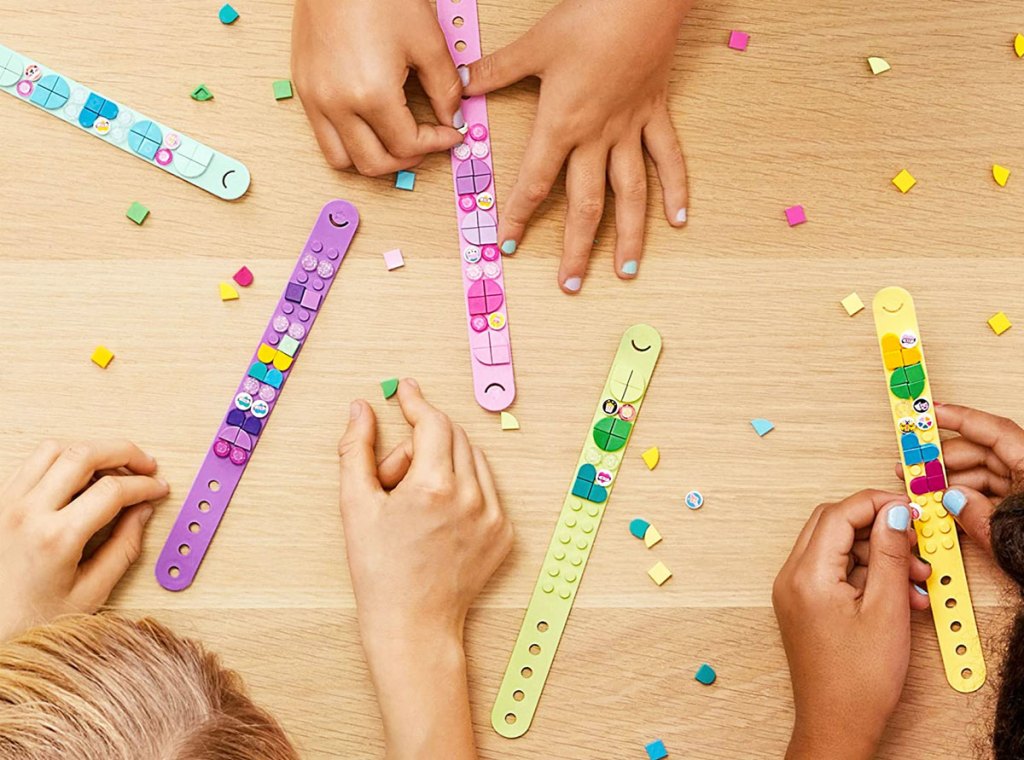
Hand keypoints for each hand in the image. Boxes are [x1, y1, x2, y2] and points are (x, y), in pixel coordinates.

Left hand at [0, 439, 168, 641]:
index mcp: (55, 538)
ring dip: (92, 451)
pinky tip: (80, 476)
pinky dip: (63, 459)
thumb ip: (124, 547)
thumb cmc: (31, 619)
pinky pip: (33, 462)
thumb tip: (142, 512)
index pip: (112, 490)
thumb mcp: (91, 592)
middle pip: (84, 454)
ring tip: (112, 468)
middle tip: (145, 464)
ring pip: (56, 449)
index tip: (157, 489)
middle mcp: (27, 513)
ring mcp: (8, 504)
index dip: (144, 485)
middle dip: (124, 452)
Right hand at [292, 0, 464, 175]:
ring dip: (372, 158)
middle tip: (425, 143)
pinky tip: (370, 123)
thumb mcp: (426, 40)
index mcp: (370, 94)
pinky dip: (349, 141)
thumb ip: (444, 87)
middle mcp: (336, 103)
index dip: (435, 144)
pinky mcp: (302, 87)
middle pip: (373, 164)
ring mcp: (314, 98)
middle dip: (406, 160)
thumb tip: (450, 115)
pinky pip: (323, 135)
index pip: (406, 145)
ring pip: (342, 159)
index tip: (448, 134)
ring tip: (395, 140)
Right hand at [337, 379, 511, 759]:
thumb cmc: (379, 570)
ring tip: (413, 502)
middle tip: (391, 476)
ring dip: (442, 463)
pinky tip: (436, 519)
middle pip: (451, 437)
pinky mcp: (505, 533)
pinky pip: (484, 488)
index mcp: (435, 487)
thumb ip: (357, 450)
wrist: (413, 625)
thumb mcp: (356, 506)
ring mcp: (494, 516)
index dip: (416, 402)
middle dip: (420, 443)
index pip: (433, 423)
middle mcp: (472, 497)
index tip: (406, 389)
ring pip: (471, 460)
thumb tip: (361, 409)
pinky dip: (461, 487)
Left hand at [464, 0, 691, 292]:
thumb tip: (462, 86)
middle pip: (586, 205)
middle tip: (571, 284)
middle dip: (576, 248)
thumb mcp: (534, 45)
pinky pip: (668, 159)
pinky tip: (679, 220)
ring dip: (629, 235)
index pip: (535, 183)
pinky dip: (676, 189)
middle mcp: (597, 138)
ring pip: (630, 194)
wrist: (642, 0)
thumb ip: (496, 71)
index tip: (509, 245)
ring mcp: (631, 130)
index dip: (519, 217)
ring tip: (627, 270)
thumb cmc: (589, 19)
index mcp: (562, 125)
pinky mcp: (656, 115)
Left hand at [772, 490, 931, 759]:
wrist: (837, 725)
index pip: (838, 515)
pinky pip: (834, 572)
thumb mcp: (887, 610)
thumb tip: (894, 514)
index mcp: (806, 574)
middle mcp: (791, 577)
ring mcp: (794, 591)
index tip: (908, 509)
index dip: (875, 505)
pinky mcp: (804, 605)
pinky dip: (866, 575)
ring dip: (877, 556)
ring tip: (915, 579)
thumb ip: (890, 555)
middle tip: (913, 541)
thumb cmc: (858, 680)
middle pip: (833, 525)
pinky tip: (899, 594)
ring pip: (837, 549)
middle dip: (877, 529)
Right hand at [895, 403, 1023, 552]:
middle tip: (917, 467)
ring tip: (927, 492)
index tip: (931, 414)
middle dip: (947, 460)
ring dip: (955, 483)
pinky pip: (995, 497)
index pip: (994, 432)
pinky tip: (950, 507)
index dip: (959, 419)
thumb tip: (953, 498)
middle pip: (985, 454)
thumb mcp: (1008, 536)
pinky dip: (971, 500)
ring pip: (987, 477)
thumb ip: (975, 513)